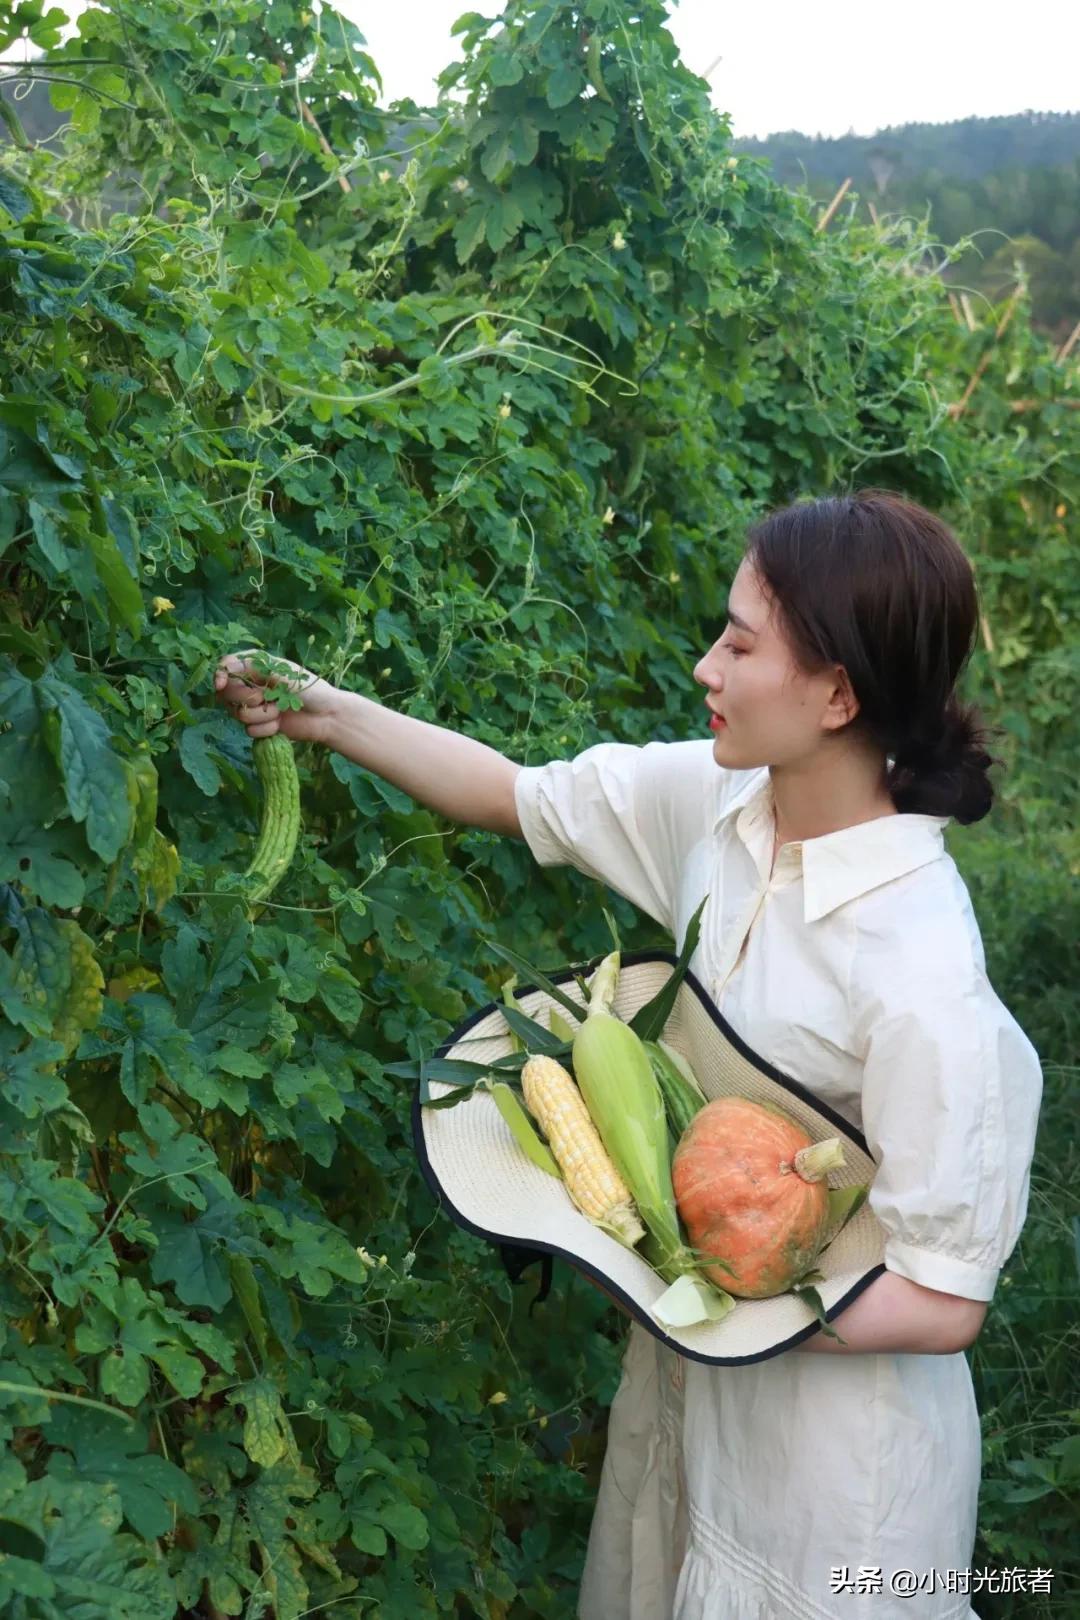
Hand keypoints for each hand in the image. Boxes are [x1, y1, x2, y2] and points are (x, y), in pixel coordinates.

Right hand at [213, 650, 340, 746]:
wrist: (327, 715)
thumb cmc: (309, 688)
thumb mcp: (282, 671)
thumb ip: (253, 666)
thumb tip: (225, 667)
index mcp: (256, 668)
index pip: (227, 668)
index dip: (220, 676)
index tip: (221, 684)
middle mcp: (252, 687)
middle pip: (227, 694)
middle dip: (245, 698)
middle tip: (265, 697)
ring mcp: (255, 708)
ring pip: (238, 714)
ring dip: (261, 715)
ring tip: (280, 711)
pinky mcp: (261, 726)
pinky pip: (250, 730)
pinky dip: (267, 728)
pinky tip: (281, 725)